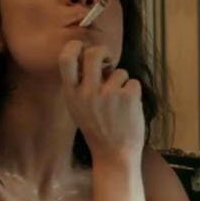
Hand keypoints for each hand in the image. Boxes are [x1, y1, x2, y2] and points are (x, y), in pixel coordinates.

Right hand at [59, 40, 144, 159]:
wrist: (115, 154)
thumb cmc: (97, 129)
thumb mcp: (77, 108)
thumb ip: (79, 85)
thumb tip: (88, 57)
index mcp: (71, 94)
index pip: (65, 59)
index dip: (74, 46)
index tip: (82, 47)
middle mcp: (87, 92)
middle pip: (94, 53)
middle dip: (104, 52)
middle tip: (108, 61)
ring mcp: (108, 94)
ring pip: (119, 71)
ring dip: (122, 82)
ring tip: (119, 103)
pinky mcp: (127, 97)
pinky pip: (133, 82)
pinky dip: (133, 92)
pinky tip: (129, 108)